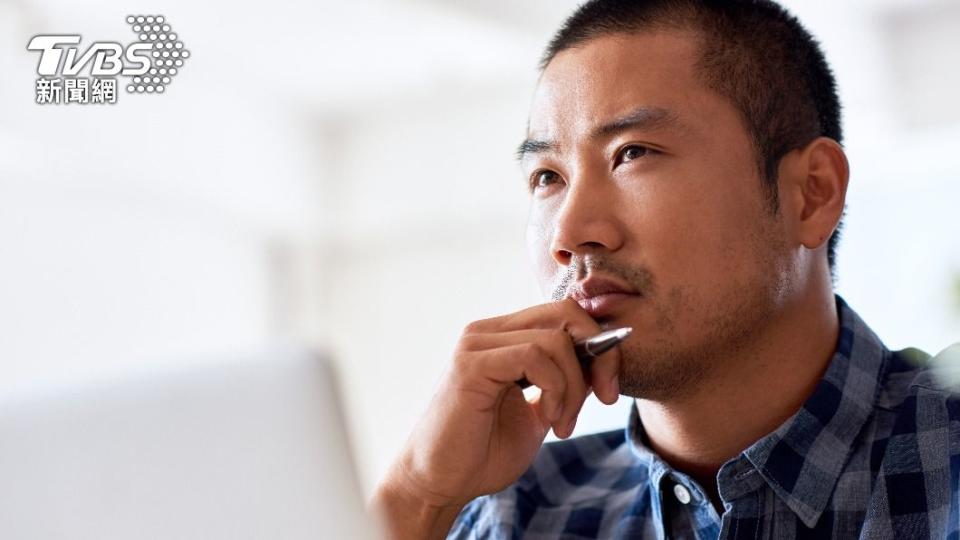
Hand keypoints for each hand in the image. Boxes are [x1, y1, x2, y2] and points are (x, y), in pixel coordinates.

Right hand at [371, 299, 621, 538]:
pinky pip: (533, 356)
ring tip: (563, 424)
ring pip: (554, 339)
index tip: (609, 389)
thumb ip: (563, 381)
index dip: (598, 344)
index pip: (564, 313)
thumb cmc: (484, 451)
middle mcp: (488, 331)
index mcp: (503, 337)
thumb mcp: (539, 410)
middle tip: (605, 397)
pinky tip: (550, 420)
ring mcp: (476, 344)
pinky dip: (556, 388)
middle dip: (599, 355)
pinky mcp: (471, 364)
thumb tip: (601, 359)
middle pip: (565, 313)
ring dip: (574, 386)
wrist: (440, 482)